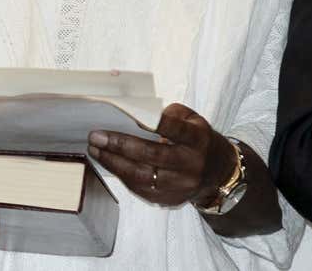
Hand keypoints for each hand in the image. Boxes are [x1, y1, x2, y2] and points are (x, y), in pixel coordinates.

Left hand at [87, 102, 236, 207]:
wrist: (217, 172)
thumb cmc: (196, 139)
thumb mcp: (191, 119)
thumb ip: (168, 113)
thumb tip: (138, 113)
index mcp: (197, 140)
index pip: (175, 129)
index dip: (153, 123)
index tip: (126, 115)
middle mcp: (191, 165)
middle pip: (152, 156)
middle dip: (120, 145)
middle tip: (96, 136)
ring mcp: (181, 185)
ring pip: (142, 176)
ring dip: (113, 163)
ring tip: (95, 150)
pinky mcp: (171, 199)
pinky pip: (141, 189)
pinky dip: (121, 175)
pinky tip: (107, 162)